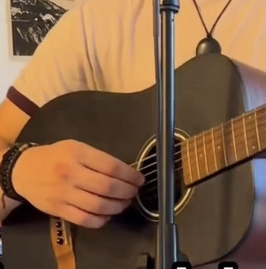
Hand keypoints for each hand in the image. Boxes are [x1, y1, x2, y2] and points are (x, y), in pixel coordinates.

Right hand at [12, 139, 144, 227]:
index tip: (139, 179)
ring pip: (97, 205)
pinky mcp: (57, 210)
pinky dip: (100, 220)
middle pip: (107, 187)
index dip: (129, 175)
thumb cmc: (55, 156)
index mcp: (78, 153)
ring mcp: (63, 193)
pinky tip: (108, 215)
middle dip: (126, 192)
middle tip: (134, 192)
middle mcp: (71, 173)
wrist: (23, 170)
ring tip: (124, 203)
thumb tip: (124, 172)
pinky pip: (84, 219)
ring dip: (117, 207)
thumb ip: (97, 158)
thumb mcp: (76, 147)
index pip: (111, 166)